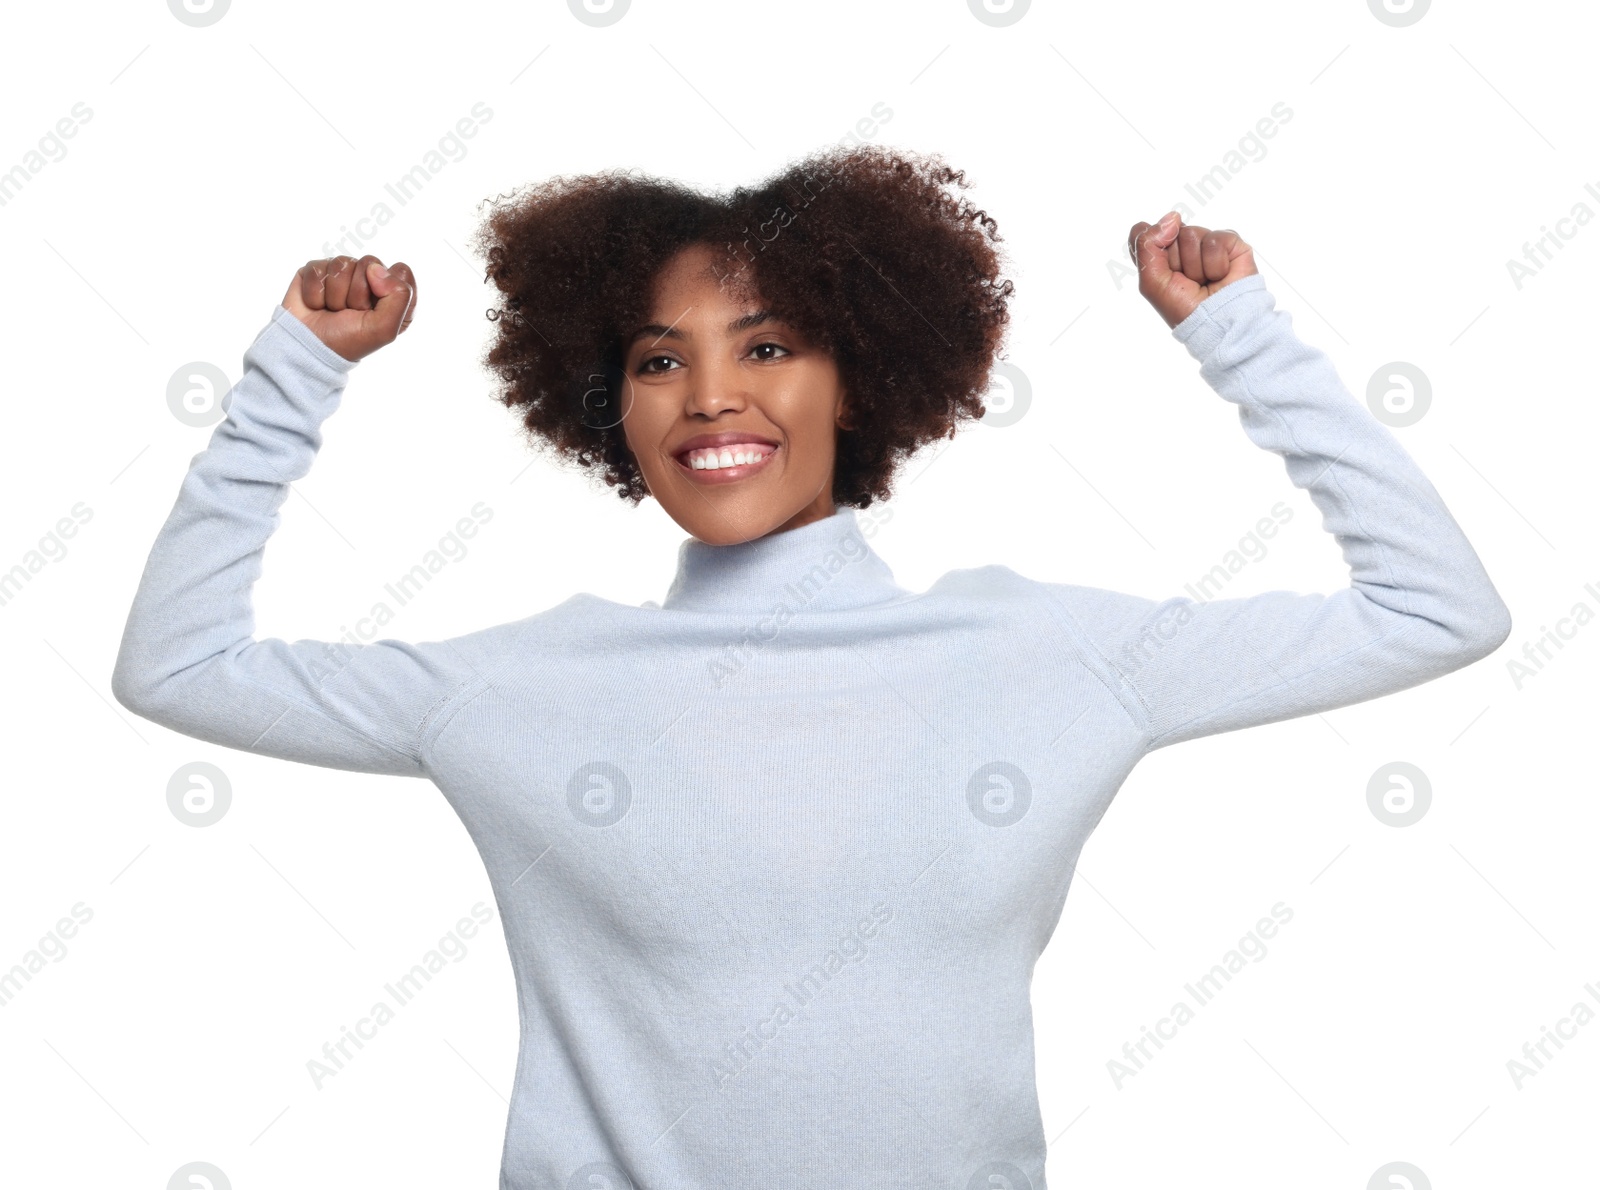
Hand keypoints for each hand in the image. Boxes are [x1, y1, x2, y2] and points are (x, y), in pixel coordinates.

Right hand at [282, 255, 417, 361]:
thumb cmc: (348, 341)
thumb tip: (375, 268)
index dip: (387, 289)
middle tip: (350, 312)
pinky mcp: (318, 271)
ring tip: (333, 310)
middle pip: (370, 263)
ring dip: (335, 294)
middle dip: (357, 292)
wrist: (309, 347)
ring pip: (342, 263)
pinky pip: (318, 267)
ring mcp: (343, 274)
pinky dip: (315, 291)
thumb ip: (398, 296)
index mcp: (393, 295)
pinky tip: (317, 305)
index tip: (374, 310)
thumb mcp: (385, 329)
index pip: (401, 271)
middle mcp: (369, 281)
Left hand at [1127, 213, 1256, 328]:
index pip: (1143, 233)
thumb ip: (1147, 246)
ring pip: (1191, 234)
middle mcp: (1182, 248)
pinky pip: (1214, 238)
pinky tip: (1220, 276)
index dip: (1149, 247)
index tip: (1160, 270)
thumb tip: (1172, 217)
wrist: (1218, 321)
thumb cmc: (1184, 308)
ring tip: (1205, 281)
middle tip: (1187, 281)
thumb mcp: (1151, 281)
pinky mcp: (1230, 243)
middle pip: (1168, 232)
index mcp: (1160, 258)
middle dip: (1175, 261)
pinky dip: (1215, 263)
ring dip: (1195, 265)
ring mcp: (1205, 244)